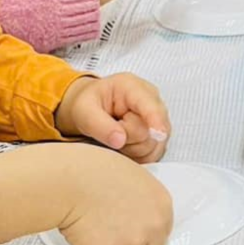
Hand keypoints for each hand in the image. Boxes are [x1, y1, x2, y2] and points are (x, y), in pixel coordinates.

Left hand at [55, 72, 171, 163]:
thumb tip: (119, 140)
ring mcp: (159, 118)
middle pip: (150, 133)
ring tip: (117, 136)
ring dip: (132, 149)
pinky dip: (138, 156)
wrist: (92, 108)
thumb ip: (99, 125)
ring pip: (154, 146)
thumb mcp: (84, 111)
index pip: (151, 106)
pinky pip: (154, 154)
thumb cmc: (89, 104)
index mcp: (133, 87)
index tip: (159, 134)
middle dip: (127, 140)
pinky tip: (126, 145)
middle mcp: (152, 101)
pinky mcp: (159, 135)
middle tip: (109, 131)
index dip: (156, 121)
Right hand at [56, 150, 174, 244]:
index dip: (142, 235)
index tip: (126, 230)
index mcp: (162, 205)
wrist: (68, 179)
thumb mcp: (132, 176)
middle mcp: (153, 227)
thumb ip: (142, 199)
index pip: (161, 235)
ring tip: (95, 239)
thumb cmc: (92, 170)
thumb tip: (137, 215)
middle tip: (109, 236)